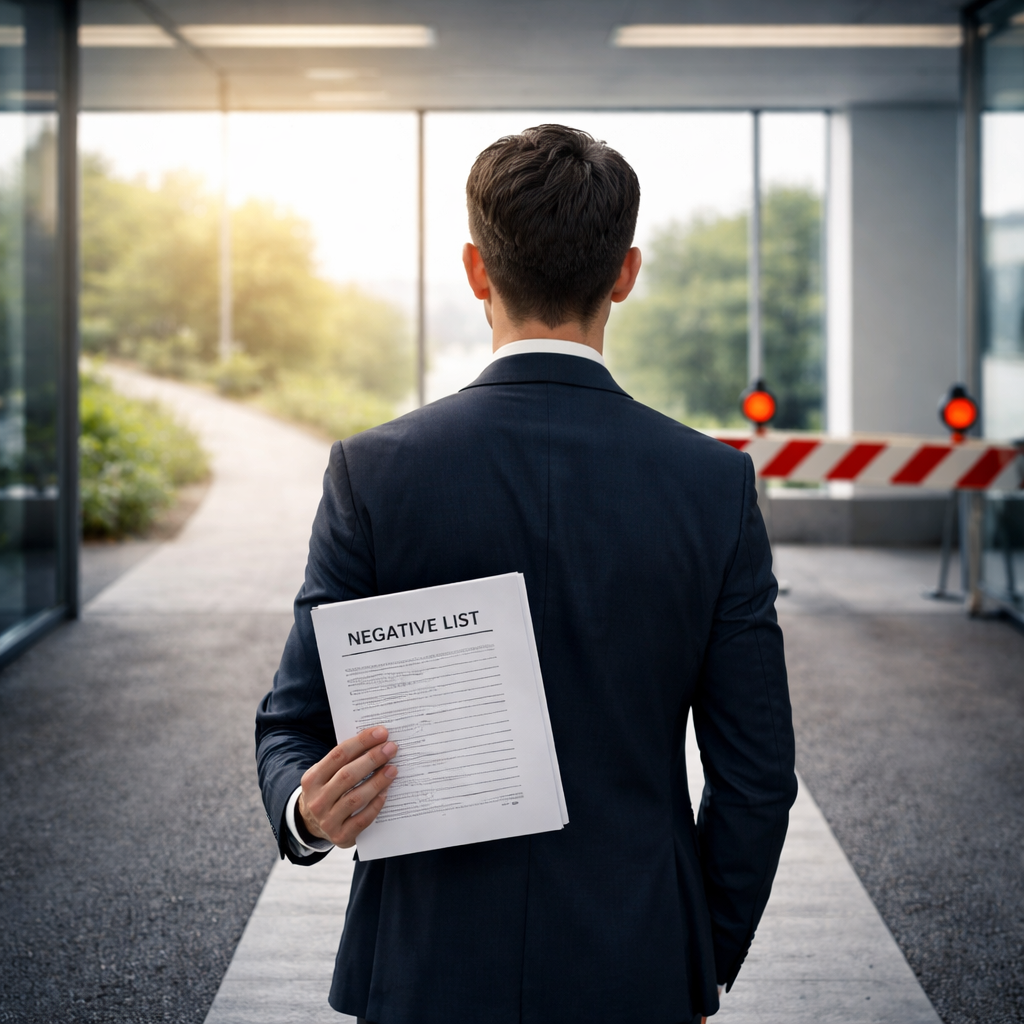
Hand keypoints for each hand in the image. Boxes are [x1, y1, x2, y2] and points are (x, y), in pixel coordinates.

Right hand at [298, 725, 398, 847]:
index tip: (381, 733)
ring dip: (377, 782)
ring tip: (393, 769)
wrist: (313, 824)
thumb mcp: (327, 774)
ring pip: (355, 798)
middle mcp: (317, 800)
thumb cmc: (328, 790)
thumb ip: (346, 760)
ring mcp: (327, 820)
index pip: (338, 755)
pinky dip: (376, 805)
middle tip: (391, 748)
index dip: (361, 742)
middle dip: (372, 759)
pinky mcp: (340, 836)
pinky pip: (362, 820)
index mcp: (312, 778)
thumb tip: (377, 741)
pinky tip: (386, 793)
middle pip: (347, 775)